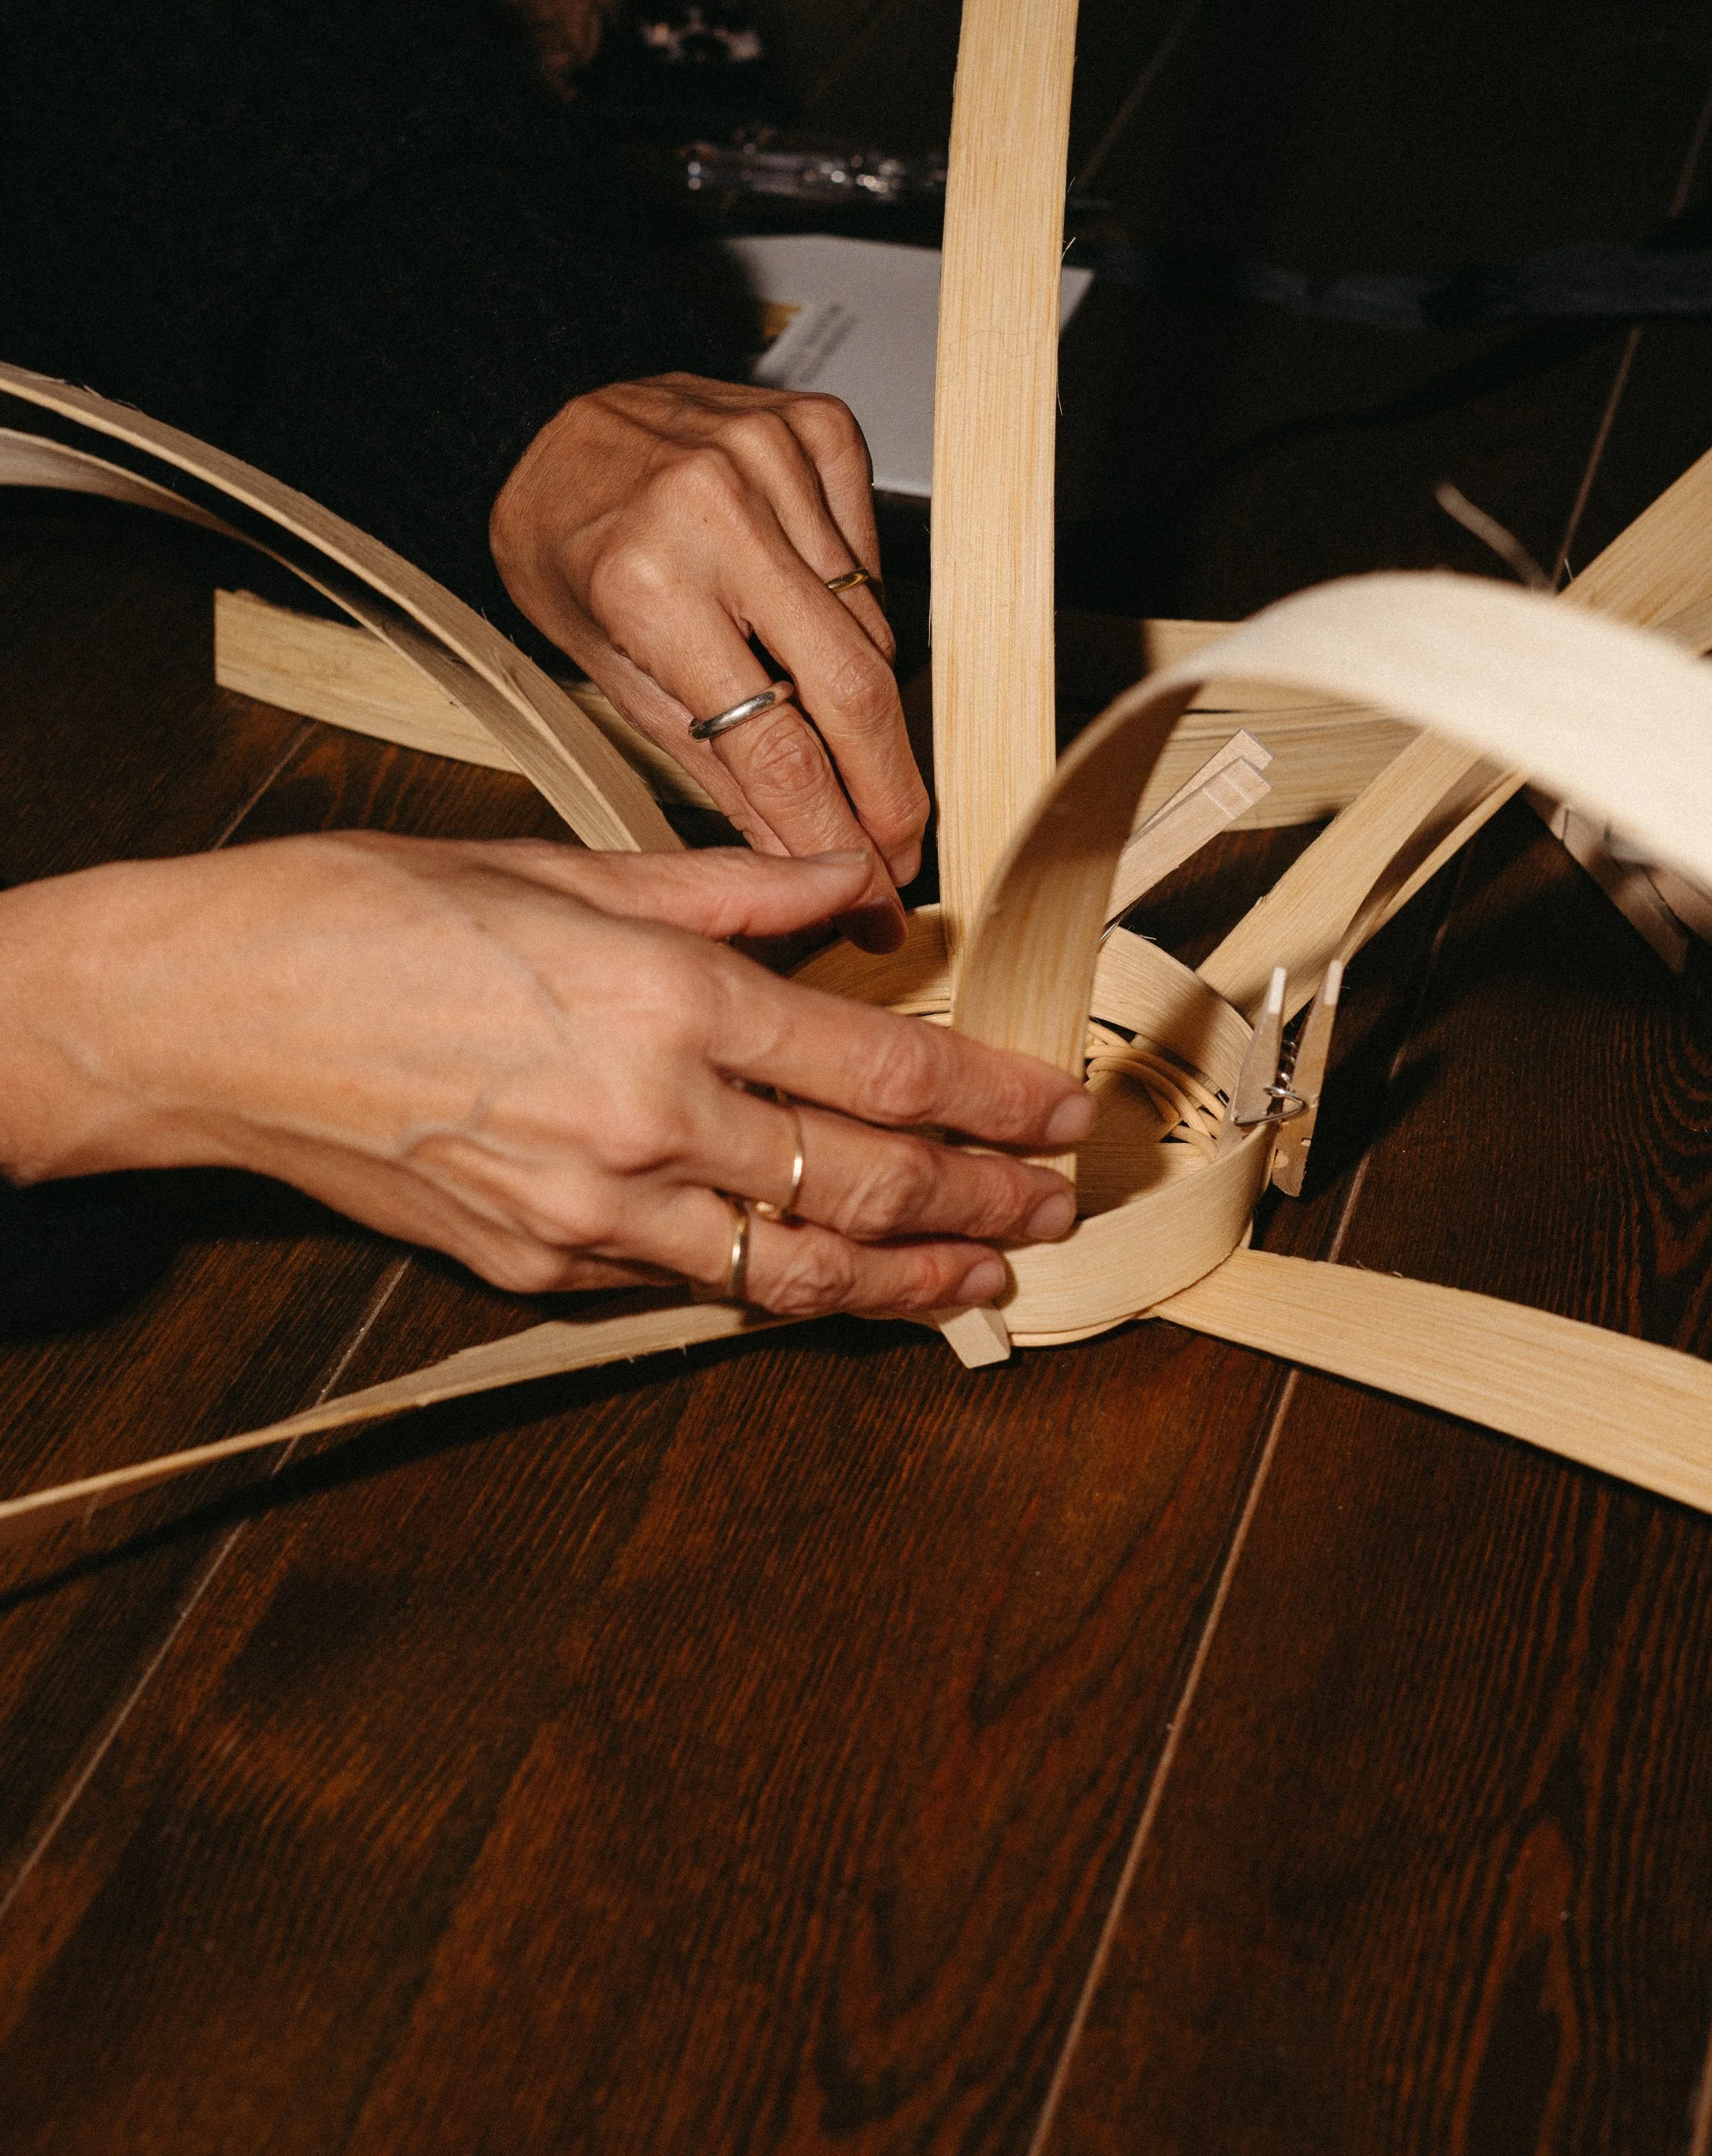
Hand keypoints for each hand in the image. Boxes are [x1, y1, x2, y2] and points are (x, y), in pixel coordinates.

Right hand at [0, 842, 1090, 1313]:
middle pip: (865, 1182)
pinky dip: (777, 1290)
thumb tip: (851, 885)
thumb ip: (729, 890)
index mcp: (669, 999)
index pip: (885, 1067)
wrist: (209, 1015)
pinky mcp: (537, 1268)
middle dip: (982, 1199)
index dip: (991, 1100)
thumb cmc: (368, 914)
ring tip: (988, 1276)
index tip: (1055, 1112)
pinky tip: (830, 1283)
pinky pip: (687, 1285)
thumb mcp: (560, 865)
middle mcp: (650, 1119)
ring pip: (794, 1268)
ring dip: (908, 1277)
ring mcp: (592, 1213)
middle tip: (1058, 1205)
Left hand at [489, 375, 924, 952]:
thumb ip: (709, 763)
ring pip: (873, 630)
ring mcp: (775, 460)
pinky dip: (858, 611)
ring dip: (869, 709)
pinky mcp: (817, 429)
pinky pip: (871, 558)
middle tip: (903, 850)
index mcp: (646, 585)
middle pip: (856, 690)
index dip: (836, 832)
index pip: (776, 746)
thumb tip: (797, 851)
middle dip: (892, 790)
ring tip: (844, 746)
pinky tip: (811, 623)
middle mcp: (717, 513)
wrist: (545, 419)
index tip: (871, 885)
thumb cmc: (563, 542)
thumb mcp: (606, 669)